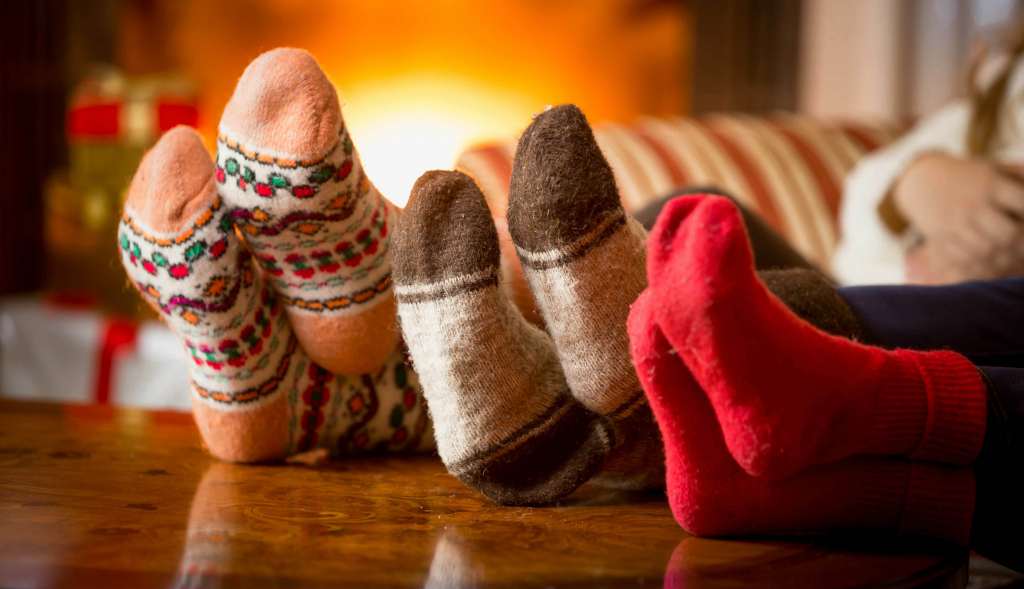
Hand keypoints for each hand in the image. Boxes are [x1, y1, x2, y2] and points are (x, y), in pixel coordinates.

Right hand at [895, 153, 1023, 279]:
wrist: (922, 180)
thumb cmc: (970, 175)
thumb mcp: (994, 168)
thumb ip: (1020, 176)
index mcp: (988, 182)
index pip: (1022, 201)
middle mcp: (971, 203)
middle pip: (1005, 233)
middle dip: (1022, 244)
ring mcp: (954, 222)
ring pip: (985, 250)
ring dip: (1004, 259)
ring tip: (1011, 259)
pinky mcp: (940, 237)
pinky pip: (962, 258)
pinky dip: (979, 266)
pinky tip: (990, 263)